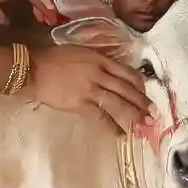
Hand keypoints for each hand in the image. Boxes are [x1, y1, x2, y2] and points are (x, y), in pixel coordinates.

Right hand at [28, 44, 148, 130]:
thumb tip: (112, 73)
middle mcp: (99, 74)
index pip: (127, 73)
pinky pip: (101, 117)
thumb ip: (98, 61)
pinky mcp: (80, 103)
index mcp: (100, 60)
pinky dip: (112, 127)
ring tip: (144, 124)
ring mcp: (90, 89)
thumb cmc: (55, 59)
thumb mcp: (81, 52)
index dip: (140, 85)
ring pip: (118, 103)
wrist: (34, 69)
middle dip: (142, 102)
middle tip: (154, 113)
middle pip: (127, 89)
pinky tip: (121, 135)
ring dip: (134, 114)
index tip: (146, 94)